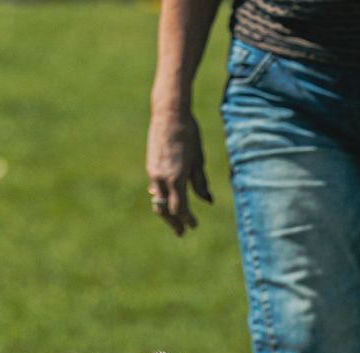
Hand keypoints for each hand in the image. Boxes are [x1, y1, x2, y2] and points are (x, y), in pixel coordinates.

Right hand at [146, 109, 212, 236]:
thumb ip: (201, 183)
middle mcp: (162, 178)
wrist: (169, 113)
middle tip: (182, 233)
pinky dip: (162, 199)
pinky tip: (167, 202)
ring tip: (174, 222)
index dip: (187, 219)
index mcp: (177, 177)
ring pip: (158, 201)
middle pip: (165, 210)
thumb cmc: (189, 134)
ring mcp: (154, 172)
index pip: (180, 208)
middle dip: (174, 222)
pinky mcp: (151, 166)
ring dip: (166, 213)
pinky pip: (156, 189)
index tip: (194, 225)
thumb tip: (208, 201)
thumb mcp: (199, 159)